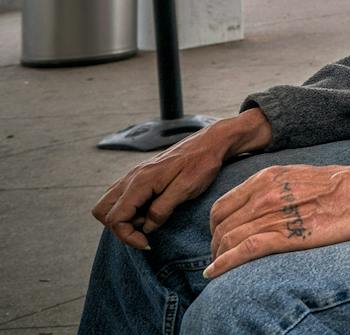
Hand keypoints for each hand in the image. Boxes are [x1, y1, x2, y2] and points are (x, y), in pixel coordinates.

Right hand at [92, 108, 272, 250]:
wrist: (211, 142)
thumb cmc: (202, 163)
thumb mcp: (186, 188)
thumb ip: (163, 209)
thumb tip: (146, 227)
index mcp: (141, 181)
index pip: (114, 217)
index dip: (127, 235)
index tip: (147, 243)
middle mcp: (132, 177)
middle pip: (102, 210)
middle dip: (119, 227)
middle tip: (145, 230)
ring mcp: (135, 175)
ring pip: (109, 203)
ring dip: (124, 218)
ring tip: (150, 220)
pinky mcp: (141, 176)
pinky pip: (123, 197)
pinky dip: (130, 209)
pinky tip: (152, 210)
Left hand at [205, 146, 349, 277]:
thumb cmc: (339, 185)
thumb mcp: (298, 176)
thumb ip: (274, 188)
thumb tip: (259, 203)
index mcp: (266, 178)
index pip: (222, 205)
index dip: (215, 225)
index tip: (220, 237)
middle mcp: (263, 195)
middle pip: (221, 225)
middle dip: (215, 244)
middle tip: (220, 256)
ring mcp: (272, 215)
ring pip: (228, 240)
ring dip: (219, 257)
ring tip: (221, 268)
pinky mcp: (284, 235)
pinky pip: (242, 252)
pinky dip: (224, 264)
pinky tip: (215, 273)